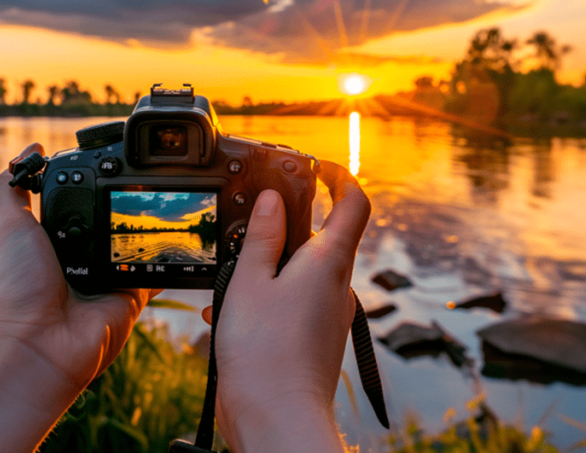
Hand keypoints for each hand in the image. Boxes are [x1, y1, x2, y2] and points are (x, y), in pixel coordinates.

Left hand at [0, 143, 157, 452]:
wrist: (40, 343)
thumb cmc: (18, 288)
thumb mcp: (8, 226)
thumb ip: (14, 188)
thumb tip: (31, 149)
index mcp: (54, 240)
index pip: (79, 201)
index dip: (91, 182)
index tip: (109, 159)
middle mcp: (83, 256)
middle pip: (111, 217)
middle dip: (122, 199)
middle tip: (141, 173)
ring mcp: (109, 275)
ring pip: (136, 240)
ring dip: (146, 224)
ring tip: (161, 196)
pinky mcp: (133, 293)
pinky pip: (157, 269)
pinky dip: (168, 256)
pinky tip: (180, 235)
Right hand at [202, 160, 370, 452]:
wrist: (277, 420)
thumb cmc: (264, 353)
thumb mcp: (249, 282)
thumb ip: (262, 237)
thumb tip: (271, 199)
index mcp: (329, 262)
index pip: (354, 202)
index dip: (341, 176)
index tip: (317, 165)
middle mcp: (338, 285)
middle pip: (322, 237)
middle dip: (284, 228)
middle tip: (249, 227)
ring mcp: (330, 313)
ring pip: (301, 273)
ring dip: (267, 269)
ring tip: (230, 286)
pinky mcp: (317, 337)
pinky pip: (295, 303)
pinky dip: (266, 299)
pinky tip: (232, 316)